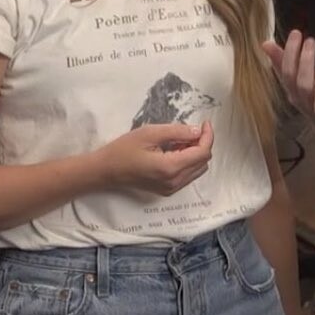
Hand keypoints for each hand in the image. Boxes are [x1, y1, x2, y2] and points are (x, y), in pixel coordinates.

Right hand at [96, 122, 213, 195]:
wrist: (106, 171)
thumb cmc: (124, 149)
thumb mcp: (150, 133)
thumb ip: (177, 131)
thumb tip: (198, 131)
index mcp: (171, 167)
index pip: (202, 153)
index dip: (208, 136)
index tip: (204, 123)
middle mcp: (175, 181)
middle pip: (203, 162)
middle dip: (202, 144)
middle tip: (191, 130)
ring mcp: (172, 188)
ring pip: (198, 169)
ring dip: (196, 153)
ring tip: (182, 140)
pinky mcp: (168, 190)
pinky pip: (188, 175)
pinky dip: (188, 161)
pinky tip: (176, 151)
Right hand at [262, 31, 314, 135]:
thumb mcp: (300, 80)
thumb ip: (284, 62)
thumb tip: (265, 42)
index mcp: (294, 92)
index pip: (287, 72)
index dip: (290, 53)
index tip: (296, 32)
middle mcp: (305, 103)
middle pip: (301, 85)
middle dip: (304, 63)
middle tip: (310, 41)